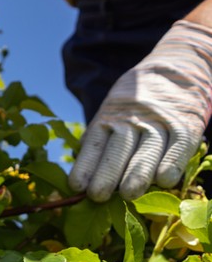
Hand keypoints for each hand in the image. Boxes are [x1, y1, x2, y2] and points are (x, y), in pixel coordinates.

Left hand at [69, 21, 211, 201]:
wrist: (176, 65)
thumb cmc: (137, 100)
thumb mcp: (112, 108)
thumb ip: (99, 134)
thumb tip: (78, 158)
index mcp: (110, 116)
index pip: (94, 143)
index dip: (85, 165)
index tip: (76, 187)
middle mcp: (132, 118)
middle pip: (118, 148)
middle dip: (107, 173)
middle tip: (98, 196)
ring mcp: (159, 120)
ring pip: (147, 148)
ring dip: (138, 173)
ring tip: (128, 194)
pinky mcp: (185, 123)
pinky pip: (179, 144)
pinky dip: (172, 161)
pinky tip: (165, 180)